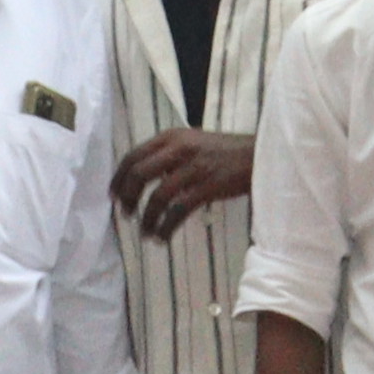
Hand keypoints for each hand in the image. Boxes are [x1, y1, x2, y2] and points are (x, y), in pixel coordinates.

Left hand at [111, 128, 259, 236]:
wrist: (260, 156)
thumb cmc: (227, 152)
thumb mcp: (194, 143)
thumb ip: (170, 154)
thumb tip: (143, 177)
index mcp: (172, 137)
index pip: (133, 155)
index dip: (118, 178)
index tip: (112, 195)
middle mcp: (179, 148)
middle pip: (139, 174)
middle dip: (127, 198)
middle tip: (126, 215)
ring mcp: (194, 167)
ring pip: (157, 197)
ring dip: (147, 219)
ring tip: (146, 233)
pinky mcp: (208, 186)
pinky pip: (178, 211)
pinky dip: (166, 227)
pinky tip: (163, 237)